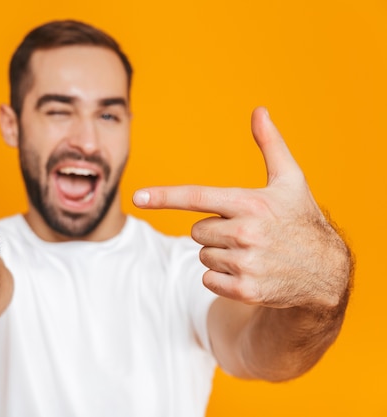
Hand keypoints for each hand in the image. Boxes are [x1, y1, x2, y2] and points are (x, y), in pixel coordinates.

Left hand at [133, 107, 350, 309]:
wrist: (326, 272)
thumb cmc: (300, 219)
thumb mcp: (291, 180)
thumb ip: (271, 145)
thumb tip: (259, 111)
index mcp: (250, 203)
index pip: (196, 197)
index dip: (164, 196)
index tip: (137, 196)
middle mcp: (245, 233)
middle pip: (196, 231)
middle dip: (214, 231)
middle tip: (246, 232)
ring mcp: (246, 264)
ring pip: (202, 256)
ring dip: (220, 255)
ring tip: (252, 253)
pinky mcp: (246, 290)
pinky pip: (208, 280)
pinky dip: (222, 278)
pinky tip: (249, 273)